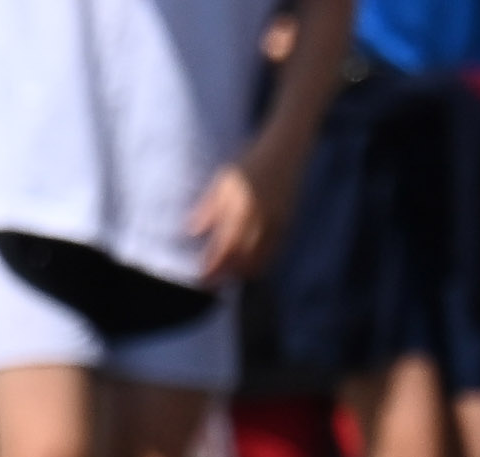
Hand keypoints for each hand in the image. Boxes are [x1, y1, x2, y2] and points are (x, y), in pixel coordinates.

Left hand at [188, 161, 275, 282]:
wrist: (285, 149)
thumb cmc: (249, 162)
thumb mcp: (223, 180)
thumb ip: (208, 207)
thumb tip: (192, 231)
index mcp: (240, 207)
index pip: (224, 247)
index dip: (213, 267)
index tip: (201, 278)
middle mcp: (259, 218)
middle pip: (241, 259)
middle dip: (226, 274)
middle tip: (213, 282)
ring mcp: (276, 223)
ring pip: (260, 259)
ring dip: (243, 272)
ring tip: (230, 276)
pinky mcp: (287, 224)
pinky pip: (274, 253)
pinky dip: (262, 263)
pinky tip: (250, 266)